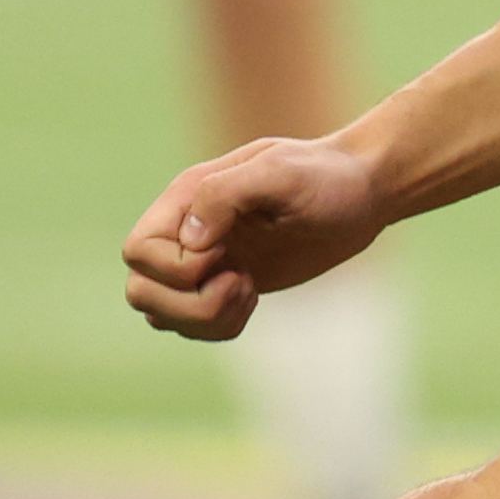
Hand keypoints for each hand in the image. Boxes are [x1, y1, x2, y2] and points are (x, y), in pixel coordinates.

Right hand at [124, 137, 388, 340]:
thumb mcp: (280, 172)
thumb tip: (190, 240)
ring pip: (162, 315)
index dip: (175, 268)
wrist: (361, 194)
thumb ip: (227, 193)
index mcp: (186, 199)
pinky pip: (195, 326)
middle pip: (140, 291)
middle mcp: (186, 233)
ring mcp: (204, 264)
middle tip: (241, 282)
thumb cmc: (325, 176)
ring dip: (205, 318)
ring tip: (249, 291)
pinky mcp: (225, 286)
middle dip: (187, 304)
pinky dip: (221, 326)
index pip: (138, 252)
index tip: (226, 255)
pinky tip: (253, 298)